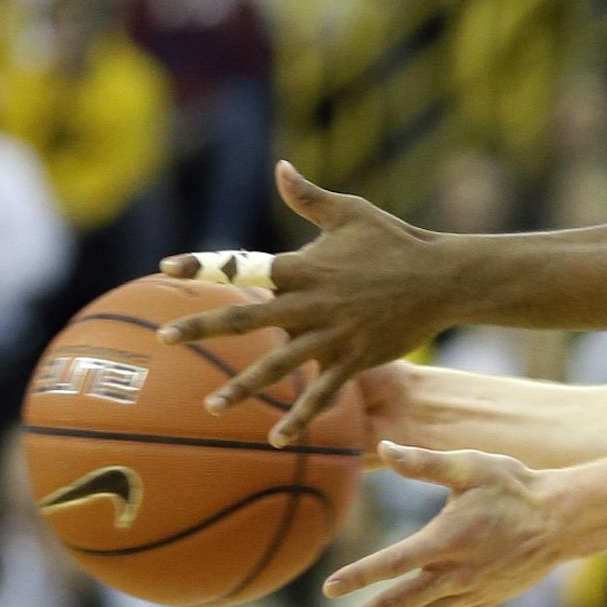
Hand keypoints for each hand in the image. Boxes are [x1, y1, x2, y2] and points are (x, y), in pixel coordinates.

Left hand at [158, 161, 461, 445]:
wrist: (443, 278)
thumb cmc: (395, 240)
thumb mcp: (351, 212)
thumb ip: (309, 197)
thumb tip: (279, 167)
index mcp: (306, 266)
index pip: (245, 264)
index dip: (205, 264)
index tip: (167, 267)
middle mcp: (312, 303)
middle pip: (247, 318)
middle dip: (202, 327)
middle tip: (163, 337)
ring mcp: (333, 335)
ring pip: (279, 365)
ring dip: (243, 386)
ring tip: (212, 406)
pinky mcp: (354, 359)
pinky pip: (323, 394)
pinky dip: (300, 417)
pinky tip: (277, 439)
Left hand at [315, 442, 565, 606]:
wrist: (562, 520)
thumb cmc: (514, 487)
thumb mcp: (471, 465)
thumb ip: (424, 461)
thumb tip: (383, 447)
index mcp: (448, 540)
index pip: (394, 564)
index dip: (359, 576)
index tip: (328, 589)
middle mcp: (455, 574)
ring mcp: (469, 592)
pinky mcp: (481, 601)